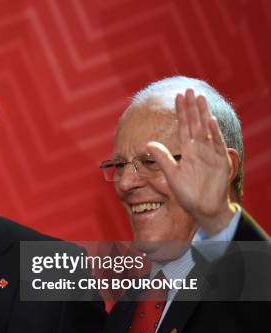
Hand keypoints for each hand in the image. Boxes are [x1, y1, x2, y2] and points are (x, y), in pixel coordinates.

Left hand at [147, 89, 235, 235]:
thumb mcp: (171, 175)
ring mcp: (211, 153)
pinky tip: (210, 120)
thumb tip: (147, 144)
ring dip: (203, 114)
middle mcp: (200, 148)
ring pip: (206, 130)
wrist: (203, 208)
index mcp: (188, 150)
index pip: (184, 126)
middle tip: (189, 89)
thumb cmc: (187, 192)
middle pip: (195, 123)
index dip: (181, 112)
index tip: (177, 96)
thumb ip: (162, 159)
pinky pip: (217, 145)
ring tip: (199, 98)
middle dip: (192, 107)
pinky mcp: (220, 162)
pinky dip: (214, 133)